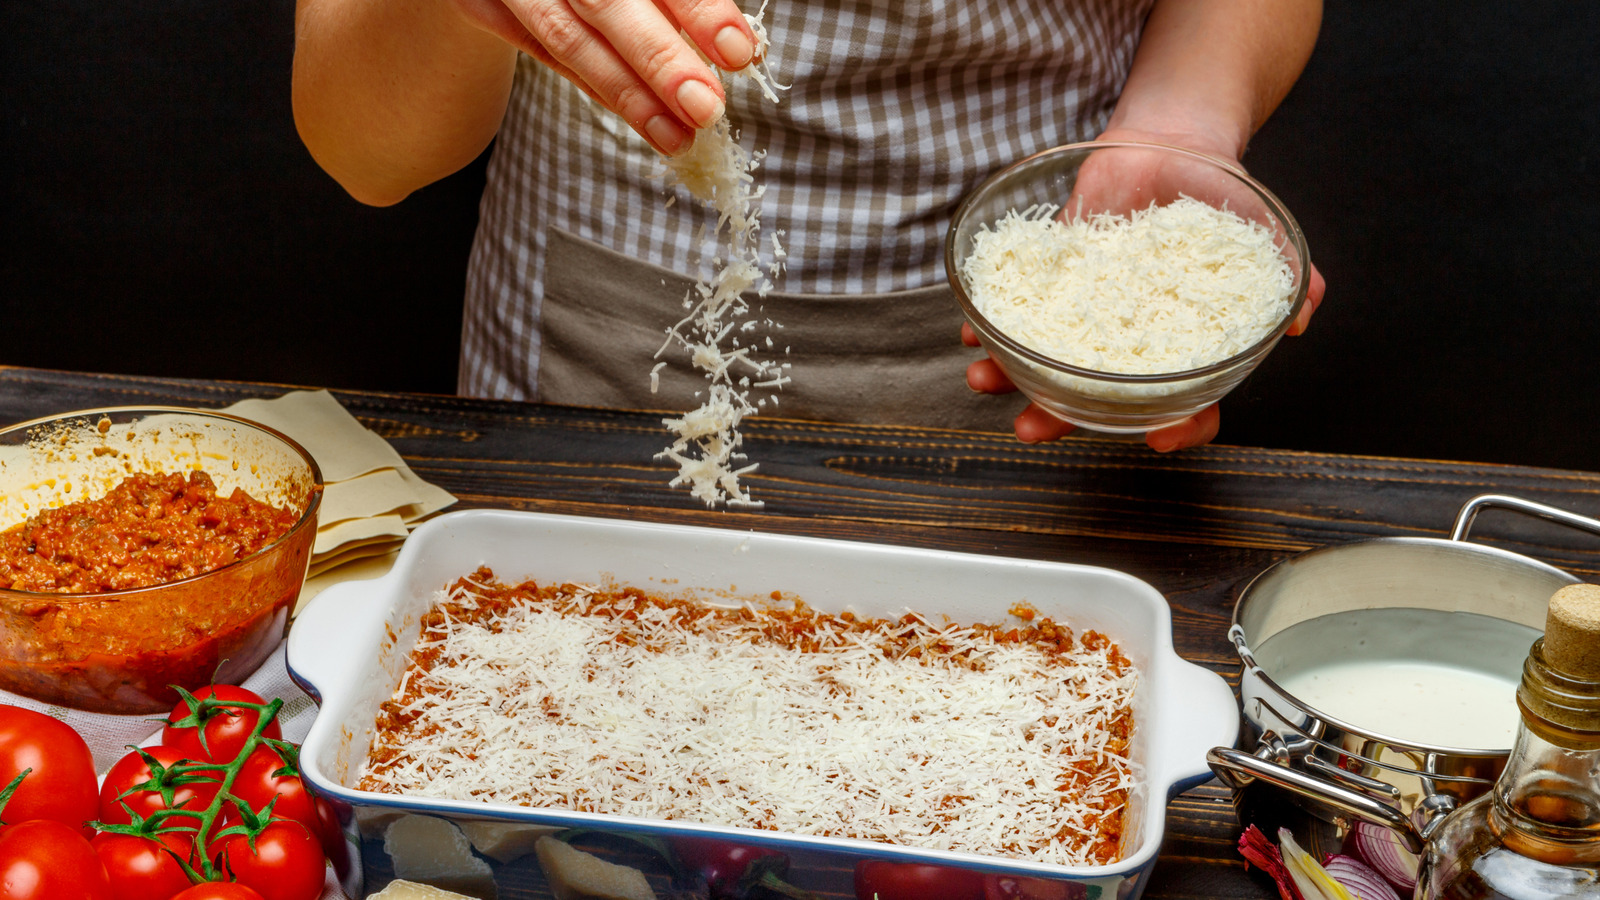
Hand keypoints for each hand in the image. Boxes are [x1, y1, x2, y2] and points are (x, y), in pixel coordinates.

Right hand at [447, 0, 757, 154]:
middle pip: (606, 2)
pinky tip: (636, 115)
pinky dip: (593, 84)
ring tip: (677, 136)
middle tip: (706, 108)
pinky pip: (543, 51)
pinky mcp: (482, 3)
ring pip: (568, 39)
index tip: (738, 52)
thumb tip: (733, 44)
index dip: (698, 8)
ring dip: (627, 95)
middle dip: (660, 61)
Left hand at [963, 128, 1326, 451]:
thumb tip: (1302, 316)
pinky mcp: (1054, 277)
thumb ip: (1289, 279)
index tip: (1156, 437)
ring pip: (1045, 360)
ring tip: (983, 377)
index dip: (1177, 427)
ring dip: (1009, 374)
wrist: (1174, 144)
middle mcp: (1128, 341)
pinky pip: (1017, 308)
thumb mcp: (1263, 237)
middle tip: (1032, 427)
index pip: (1187, 404)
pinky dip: (990, 323)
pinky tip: (971, 331)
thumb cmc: (1224, 200)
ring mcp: (1086, 312)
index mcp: (1182, 346)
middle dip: (1059, 417)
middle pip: (1095, 396)